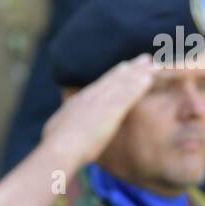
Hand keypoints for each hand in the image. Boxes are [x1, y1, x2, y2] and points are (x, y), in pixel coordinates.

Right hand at [40, 55, 157, 172]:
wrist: (61, 147)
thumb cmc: (56, 145)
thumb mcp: (54, 131)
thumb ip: (59, 127)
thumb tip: (53, 129)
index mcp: (78, 102)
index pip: (98, 85)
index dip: (112, 76)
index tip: (123, 68)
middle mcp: (91, 96)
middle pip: (113, 78)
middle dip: (128, 68)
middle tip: (142, 58)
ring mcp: (102, 100)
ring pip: (124, 81)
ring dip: (138, 70)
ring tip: (149, 61)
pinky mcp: (113, 108)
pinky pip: (131, 92)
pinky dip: (141, 83)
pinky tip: (151, 76)